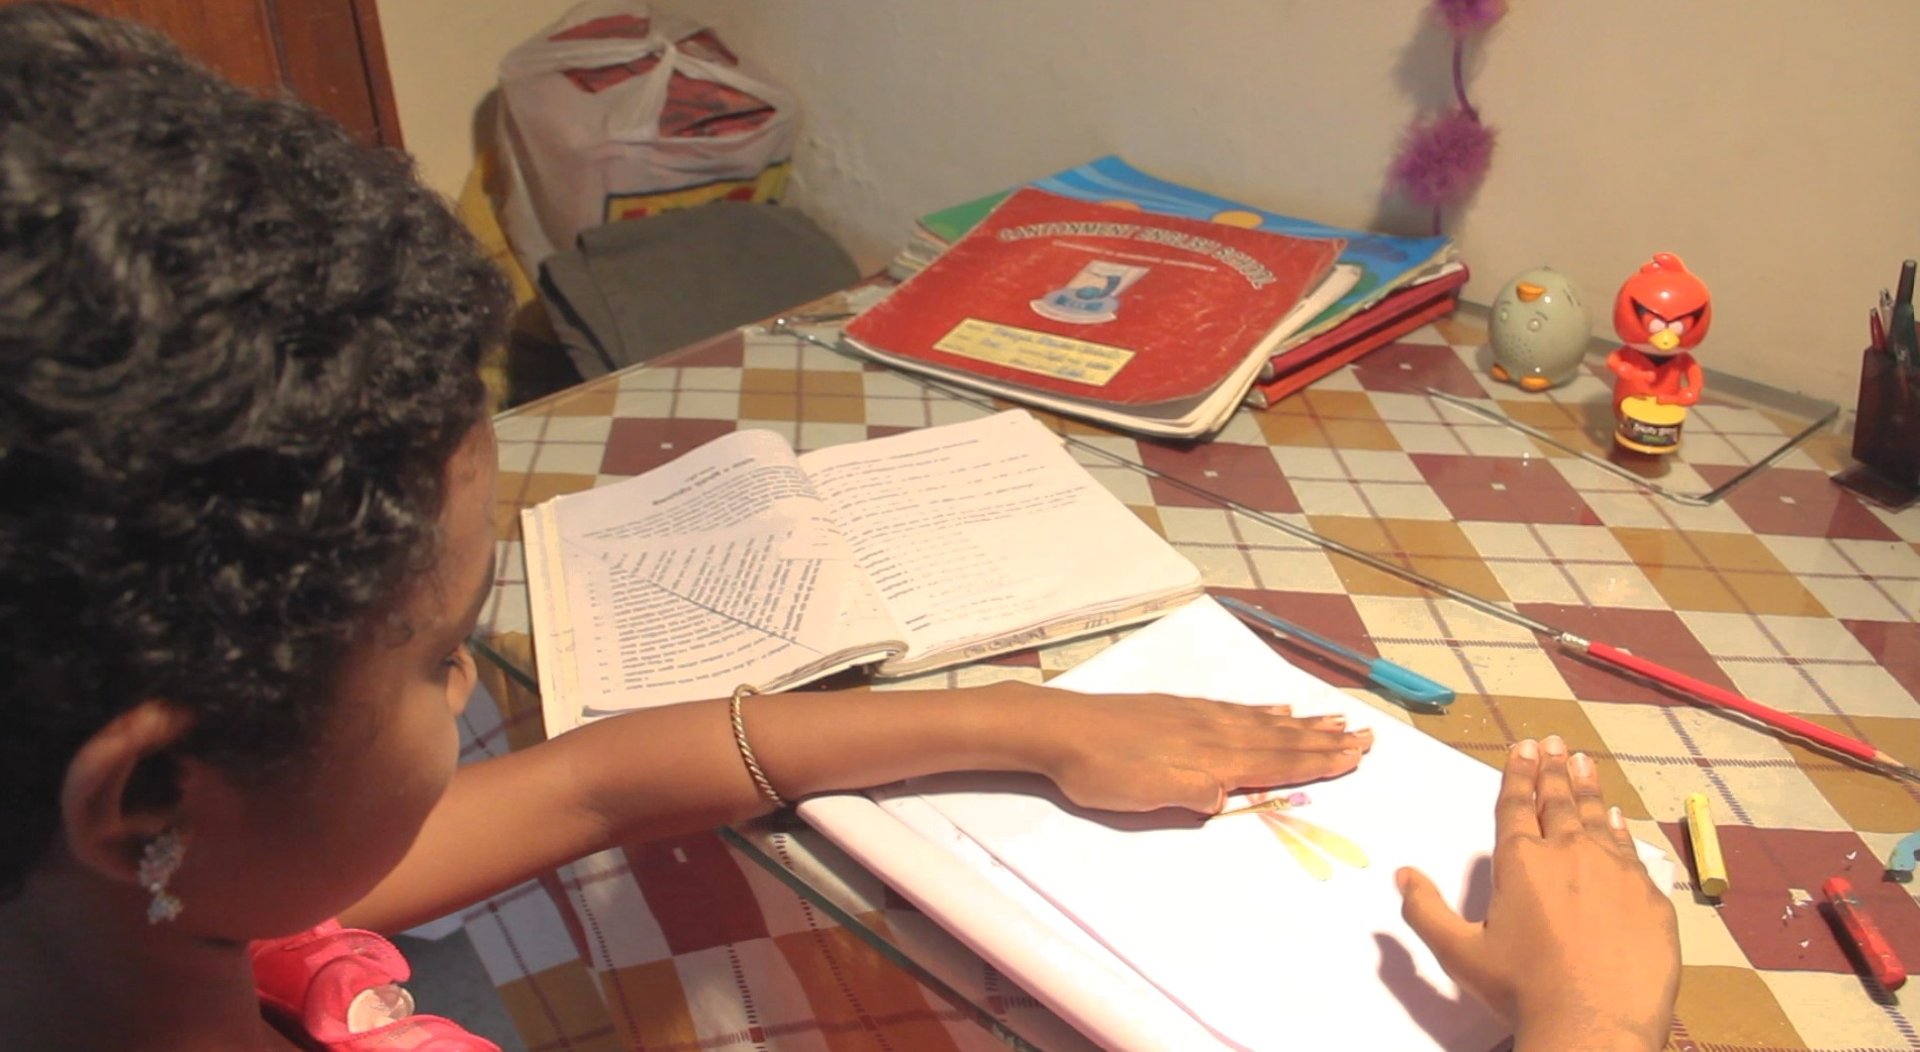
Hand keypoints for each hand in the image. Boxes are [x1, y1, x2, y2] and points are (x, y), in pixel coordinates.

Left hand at [1013, 690, 1372, 813]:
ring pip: (1263, 722)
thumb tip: (1229, 796)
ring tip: (1335, 719)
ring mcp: (1197, 717)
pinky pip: (1235, 709)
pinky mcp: (1178, 709)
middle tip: (1366, 736)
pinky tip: (1274, 710)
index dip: (1318, 762)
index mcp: (1211, 758)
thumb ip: (1192, 794)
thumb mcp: (1145, 794)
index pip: (1276, 762)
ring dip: (1303, 725)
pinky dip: (1262, 711)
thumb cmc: (1100, 771)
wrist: (1059, 729)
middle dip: (1325, 741)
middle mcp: (1214, 732)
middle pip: (1281, 739)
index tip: (1355, 756)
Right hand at [1396, 736, 1678, 1051]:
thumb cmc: (1523, 990)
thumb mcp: (1460, 953)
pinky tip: (1617, 819)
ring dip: (1587, 789)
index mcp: (1521, 861)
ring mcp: (1616, 872)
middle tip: (1555, 743)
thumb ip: (1426, 910)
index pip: (1516, 805)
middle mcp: (1569, 854)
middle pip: (1559, 801)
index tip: (1523, 747)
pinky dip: (1621, 830)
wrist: (1596, 1025)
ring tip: (1583, 763)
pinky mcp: (1650, 897)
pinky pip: (1632, 853)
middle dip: (1553, 769)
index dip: (1518, 774)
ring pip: (1597, 819)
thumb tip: (1403, 875)